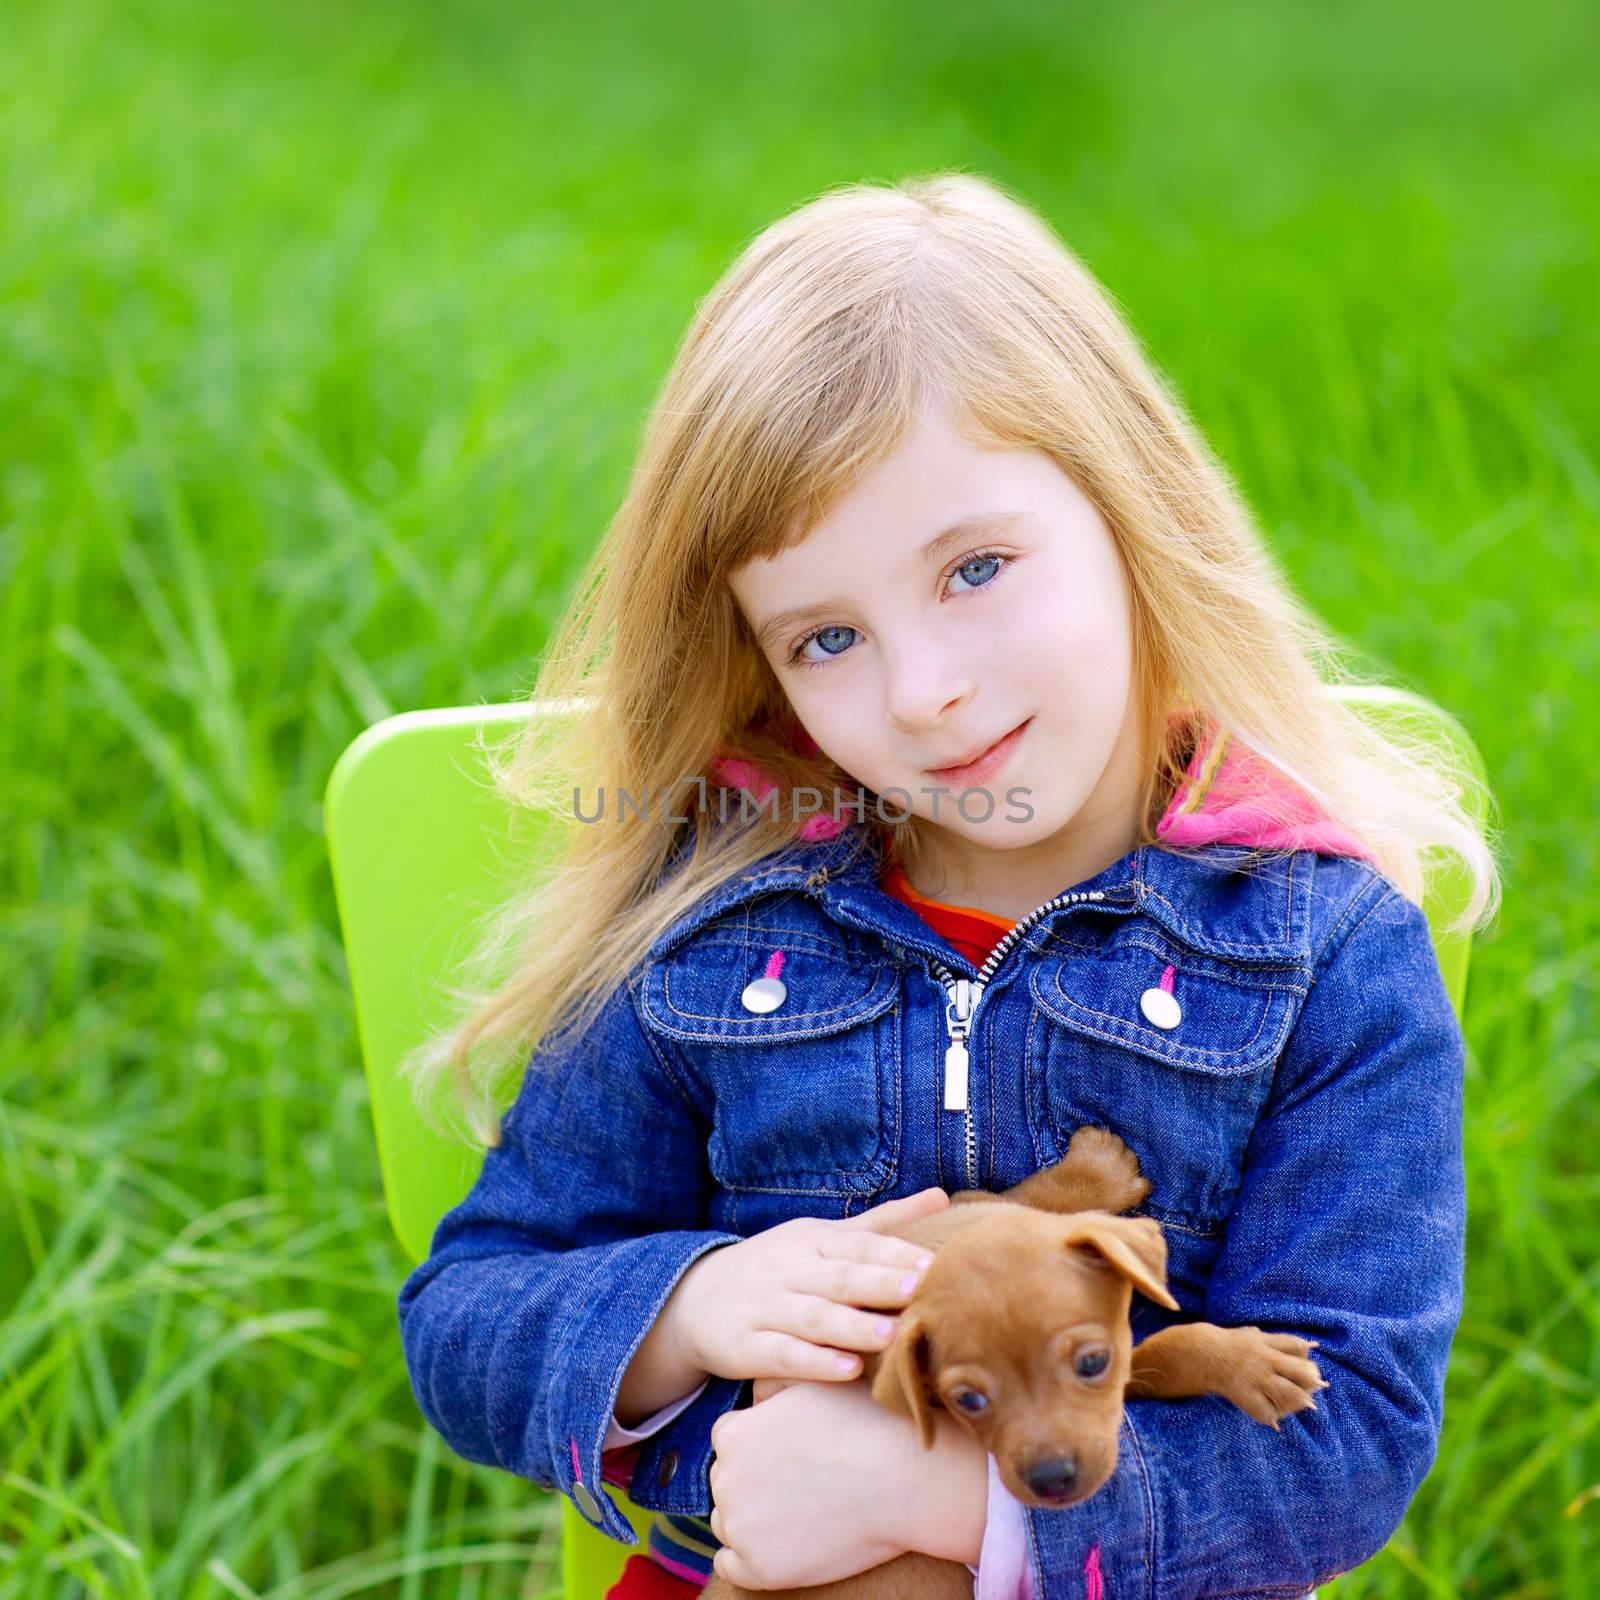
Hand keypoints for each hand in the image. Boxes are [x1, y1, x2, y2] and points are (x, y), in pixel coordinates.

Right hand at [675, 1187, 949, 1384]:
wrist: (695, 1298)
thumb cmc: (779, 1266)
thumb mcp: (823, 1237)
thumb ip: (883, 1222)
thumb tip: (944, 1197)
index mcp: (813, 1241)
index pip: (859, 1244)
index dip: (896, 1252)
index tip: (937, 1262)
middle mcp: (791, 1270)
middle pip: (840, 1277)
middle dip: (881, 1282)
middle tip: (922, 1288)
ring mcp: (767, 1308)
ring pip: (814, 1317)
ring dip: (853, 1326)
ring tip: (892, 1335)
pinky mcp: (748, 1347)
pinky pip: (783, 1354)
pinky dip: (815, 1363)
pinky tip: (847, 1371)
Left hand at [708, 1376, 920, 1587]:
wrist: (905, 1476)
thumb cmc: (864, 1422)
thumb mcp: (811, 1382)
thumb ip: (771, 1381)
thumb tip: (755, 1390)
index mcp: (733, 1433)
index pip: (729, 1442)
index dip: (760, 1448)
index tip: (791, 1455)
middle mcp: (727, 1478)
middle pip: (728, 1482)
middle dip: (755, 1482)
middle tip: (802, 1484)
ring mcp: (741, 1525)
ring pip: (729, 1523)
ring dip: (754, 1520)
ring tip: (802, 1511)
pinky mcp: (759, 1567)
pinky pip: (732, 1566)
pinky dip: (752, 1558)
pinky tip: (785, 1544)